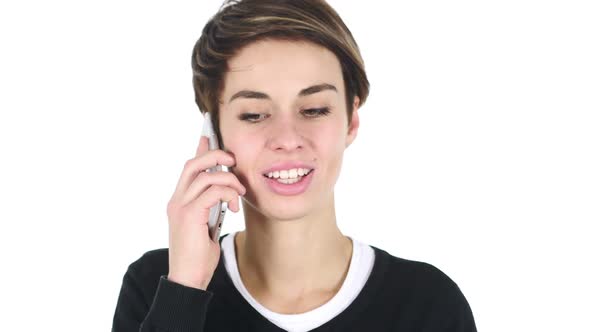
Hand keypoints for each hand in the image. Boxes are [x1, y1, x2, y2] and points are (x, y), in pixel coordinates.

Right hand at [166, 136, 245, 289]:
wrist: (187, 279)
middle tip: (233, 160)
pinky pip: (212, 192)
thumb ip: (211, 208)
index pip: (189, 168)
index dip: (200, 150)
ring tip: (239, 192)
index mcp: (180, 201)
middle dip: (215, 155)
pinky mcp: (189, 215)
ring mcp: (180, 207)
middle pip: (193, 164)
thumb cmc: (198, 256)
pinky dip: (227, 194)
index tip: (208, 136)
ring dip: (228, 179)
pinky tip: (234, 208)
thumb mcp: (207, 226)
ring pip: (204, 175)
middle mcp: (176, 200)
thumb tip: (223, 195)